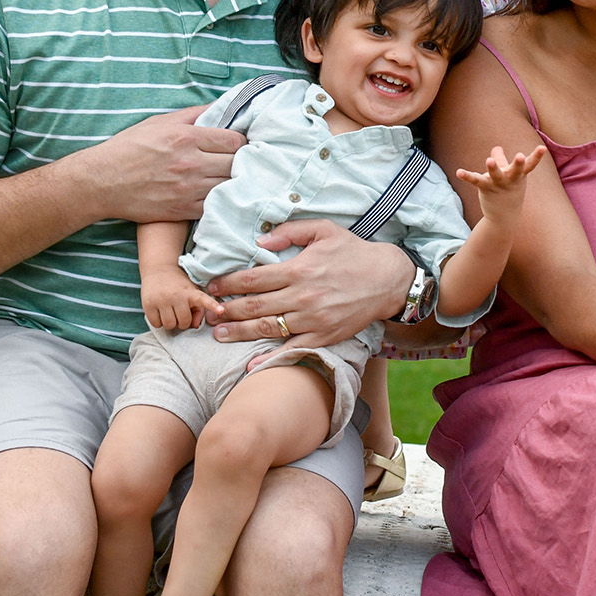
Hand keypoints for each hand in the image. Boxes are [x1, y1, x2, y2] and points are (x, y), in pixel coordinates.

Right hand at [60, 106, 242, 223]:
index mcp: (186, 138)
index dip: (240, 141)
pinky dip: (219, 199)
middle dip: (240, 161)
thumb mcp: (159, 122)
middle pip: (236, 163)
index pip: (234, 140)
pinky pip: (214, 206)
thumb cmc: (128, 148)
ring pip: (228, 185)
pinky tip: (215, 193)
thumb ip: (192, 114)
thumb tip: (219, 107)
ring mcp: (187, 189)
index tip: (237, 144)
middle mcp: (190, 163)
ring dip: (232, 181)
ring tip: (228, 178)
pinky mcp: (182, 210)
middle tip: (236, 161)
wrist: (102, 182)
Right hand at [143, 270, 222, 330]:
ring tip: (170, 312)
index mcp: (190, 292)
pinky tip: (159, 312)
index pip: (203, 299)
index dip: (212, 306)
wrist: (158, 269)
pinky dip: (158, 322)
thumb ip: (199, 309)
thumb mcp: (192, 291)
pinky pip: (156, 324)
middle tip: (179, 312)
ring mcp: (161, 300)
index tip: (221, 310)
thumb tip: (195, 326)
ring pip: (169, 325)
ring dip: (170, 323)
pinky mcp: (148, 304)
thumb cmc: (179, 285)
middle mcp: (176, 296)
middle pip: (183, 323)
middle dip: (182, 321)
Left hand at [205, 220, 410, 347]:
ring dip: (239, 333)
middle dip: (227, 310)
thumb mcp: (324, 230)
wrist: (388, 279)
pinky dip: (271, 358)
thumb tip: (261, 240)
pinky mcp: (324, 336)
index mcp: (299, 269)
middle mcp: (302, 296)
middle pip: (254, 306)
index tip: (212, 287)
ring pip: (268, 328)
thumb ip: (291, 232)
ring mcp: (312, 319)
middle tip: (208, 313)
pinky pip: (292, 349)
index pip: (253, 278)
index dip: (229, 283)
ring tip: (219, 335)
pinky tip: (252, 364)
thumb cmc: (354, 252)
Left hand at [455, 145, 548, 221]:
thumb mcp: (507, 176)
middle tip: (520, 156)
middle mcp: (510, 179)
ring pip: (496, 175)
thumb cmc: (508, 192)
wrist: (504, 218)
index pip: (530, 165)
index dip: (537, 156)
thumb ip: (501, 159)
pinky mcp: (485, 188)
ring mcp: (498, 184)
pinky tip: (459, 172)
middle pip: (515, 170)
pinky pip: (476, 181)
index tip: (542, 148)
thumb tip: (496, 147)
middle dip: (518, 163)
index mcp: (519, 175)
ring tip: (489, 161)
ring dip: (493, 168)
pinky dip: (467, 176)